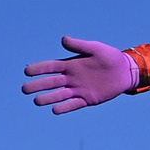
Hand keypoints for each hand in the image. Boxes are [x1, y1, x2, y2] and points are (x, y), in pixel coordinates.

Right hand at [21, 37, 138, 113]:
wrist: (125, 72)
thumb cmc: (110, 57)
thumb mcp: (95, 48)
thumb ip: (79, 45)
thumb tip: (63, 39)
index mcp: (71, 65)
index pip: (50, 67)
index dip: (38, 69)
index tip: (27, 71)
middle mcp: (71, 78)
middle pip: (50, 83)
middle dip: (37, 85)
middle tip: (24, 89)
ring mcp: (78, 90)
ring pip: (59, 95)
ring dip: (47, 98)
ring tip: (36, 101)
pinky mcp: (87, 99)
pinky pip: (73, 104)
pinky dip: (64, 107)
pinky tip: (55, 110)